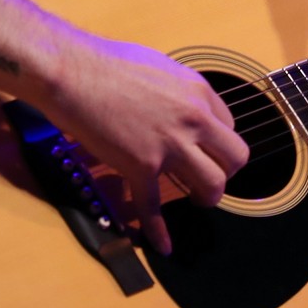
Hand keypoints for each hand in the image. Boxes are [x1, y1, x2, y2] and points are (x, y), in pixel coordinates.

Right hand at [41, 32, 248, 255]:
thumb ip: (179, 90)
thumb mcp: (160, 66)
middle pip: (235, 158)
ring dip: (206, 198)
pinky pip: (155, 208)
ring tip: (195, 199)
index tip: (207, 151)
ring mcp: (169, 145)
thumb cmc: (107, 63)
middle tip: (209, 176)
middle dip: (226, 172)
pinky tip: (164, 245)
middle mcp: (193, 120)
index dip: (219, 144)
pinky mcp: (140, 166)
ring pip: (212, 185)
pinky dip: (160, 232)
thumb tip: (180, 105)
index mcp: (199, 93)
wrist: (72, 71)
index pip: (230, 128)